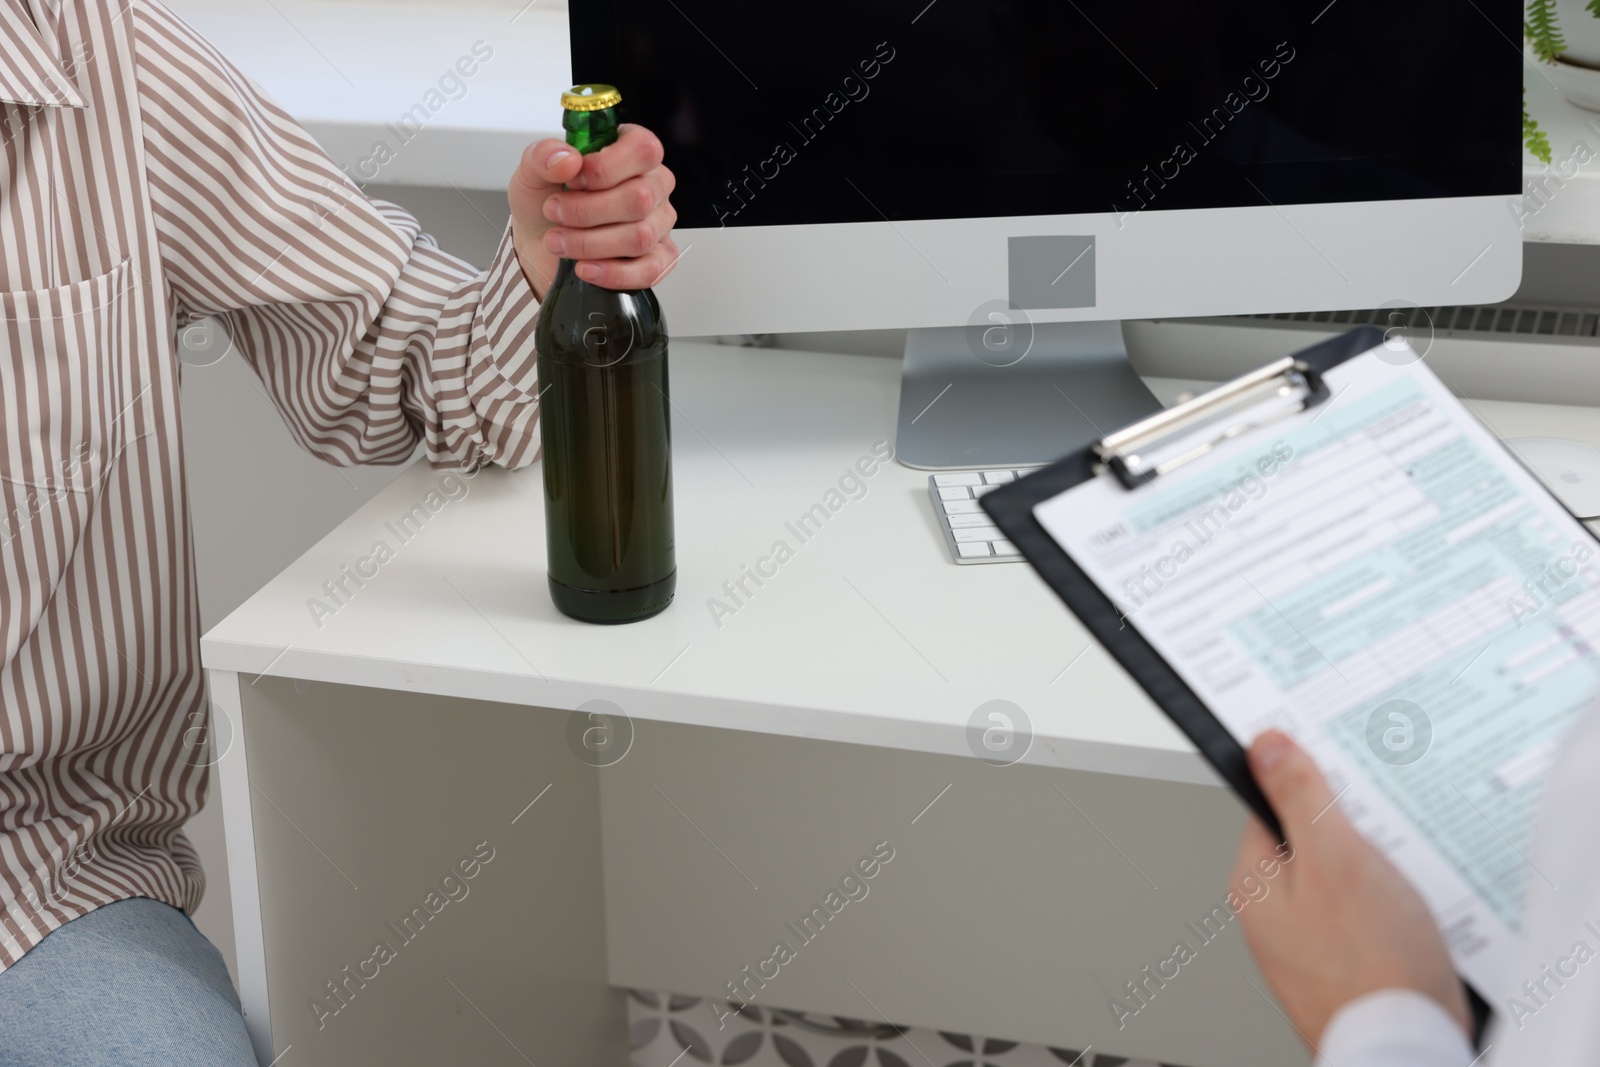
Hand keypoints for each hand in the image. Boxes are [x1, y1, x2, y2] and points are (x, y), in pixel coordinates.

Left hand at [508, 124, 679, 298]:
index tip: (571, 181)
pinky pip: (650, 270)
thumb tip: (568, 160)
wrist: (540, 242)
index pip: (642, 150)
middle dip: (587, 211)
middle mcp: (653, 185)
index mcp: (631, 151)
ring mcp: (659, 224)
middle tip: (555, 214)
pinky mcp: (658, 259)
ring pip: (640, 237)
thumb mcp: (533, 171)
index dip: (604, 169)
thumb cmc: (546, 202)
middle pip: (639, 199)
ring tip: (558, 242)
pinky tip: (585, 268)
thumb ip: (544, 156)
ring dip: (590, 243)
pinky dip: (612, 273)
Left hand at [1232, 730, 1469, 1050]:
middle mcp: (1274, 913)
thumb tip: (1265, 745)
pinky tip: (1418, 915)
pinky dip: (1396, 907)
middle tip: (1387, 838)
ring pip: (1348, 877)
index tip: (1343, 771)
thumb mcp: (1336, 858)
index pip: (1272, 804)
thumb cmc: (1369, 966)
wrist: (1405, 1049)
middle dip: (1357, 830)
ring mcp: (1311, 940)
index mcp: (1255, 881)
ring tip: (1406, 882)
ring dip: (1383, 870)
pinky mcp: (1348, 963)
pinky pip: (1370, 915)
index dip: (1310, 781)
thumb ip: (1300, 798)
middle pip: (1314, 839)